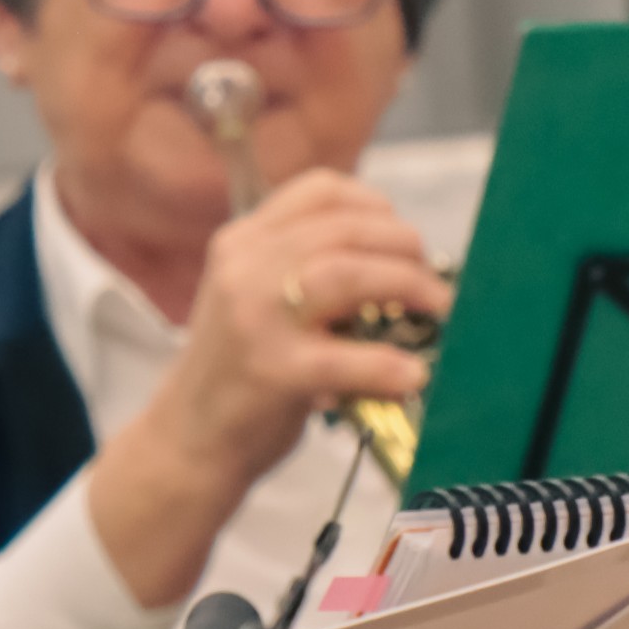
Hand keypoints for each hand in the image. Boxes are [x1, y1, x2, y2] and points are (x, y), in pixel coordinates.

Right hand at [88, 169, 445, 606]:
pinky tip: (411, 375)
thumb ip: (305, 268)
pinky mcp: (270, 370)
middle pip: (345, 229)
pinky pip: (344, 357)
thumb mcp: (257, 298)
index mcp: (241, 242)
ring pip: (347, 272)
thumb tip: (402, 257)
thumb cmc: (240, 370)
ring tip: (437, 309)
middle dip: (405, 248)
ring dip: (408, 285)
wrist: (190, 438)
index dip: (377, 205)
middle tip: (432, 281)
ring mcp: (253, 318)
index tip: (402, 234)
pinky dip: (388, 364)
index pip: (320, 191)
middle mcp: (243, 268)